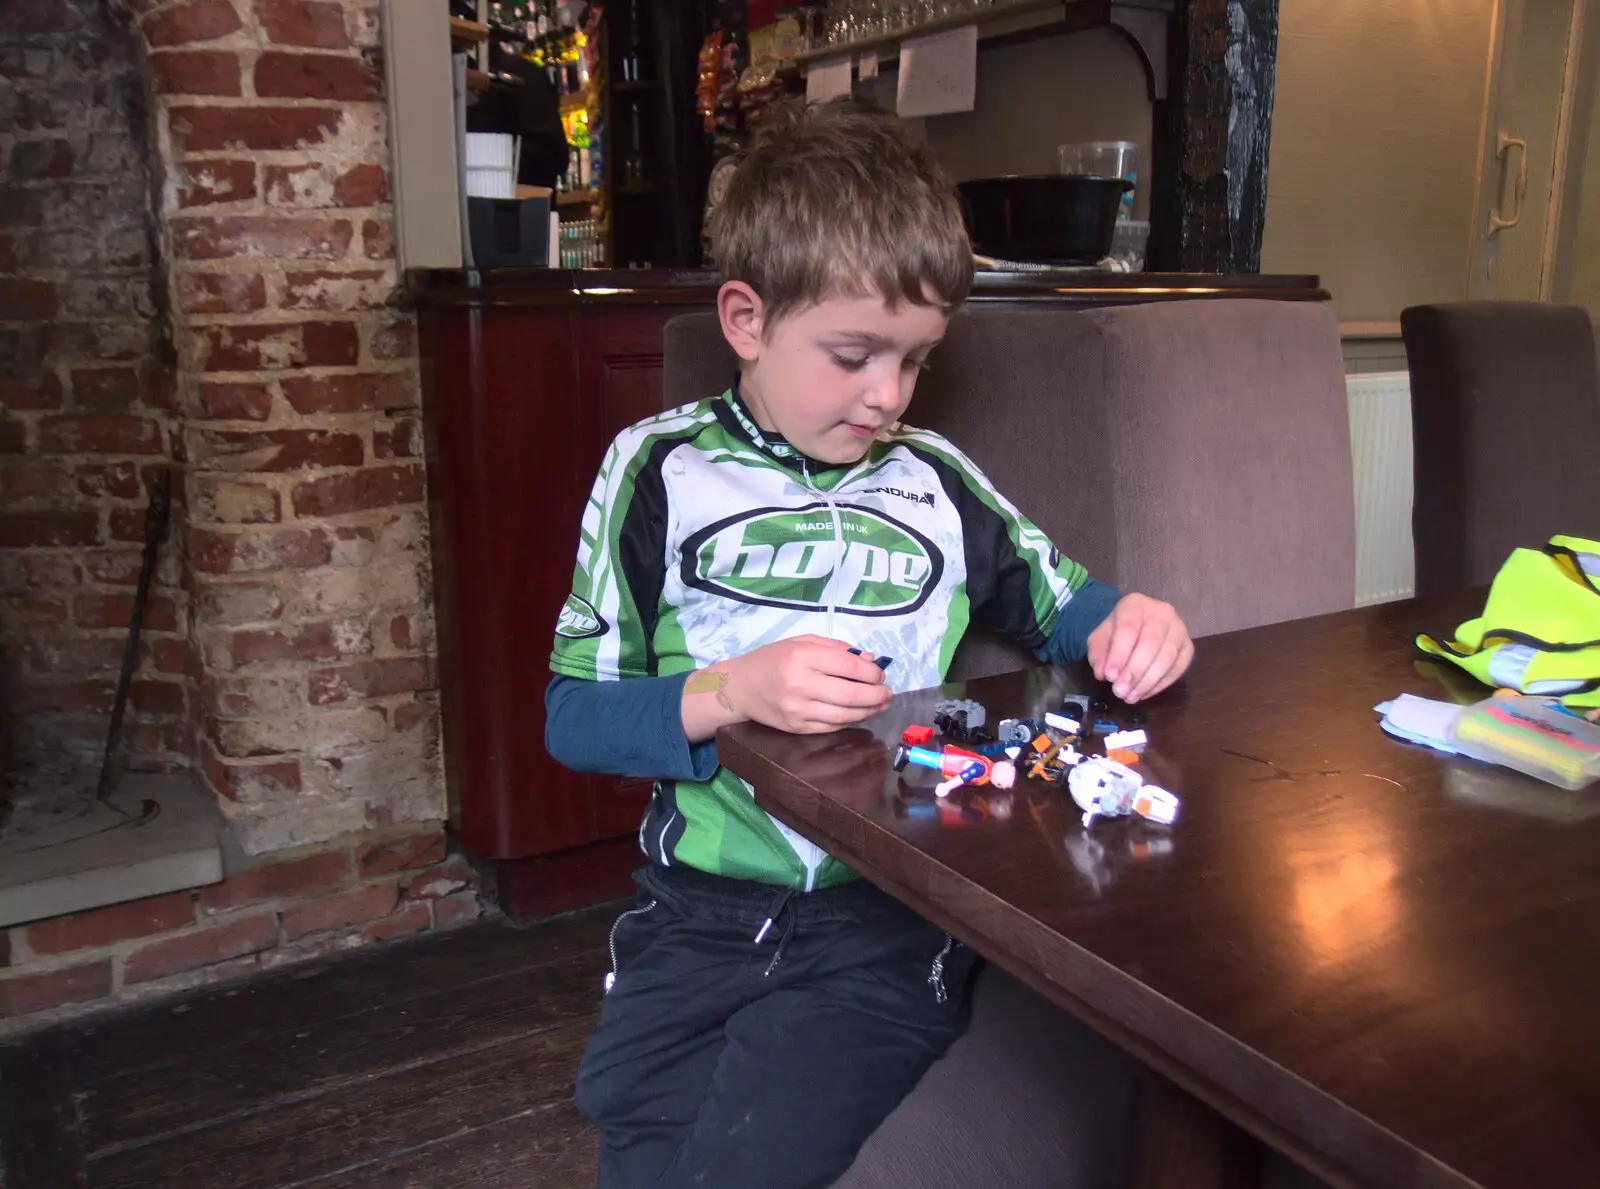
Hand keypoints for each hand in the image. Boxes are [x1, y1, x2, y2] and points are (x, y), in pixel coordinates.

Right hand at [723, 635, 893, 733]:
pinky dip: (850, 721)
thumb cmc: (772, 659)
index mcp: (802, 657)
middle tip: (887, 693)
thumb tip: (869, 660)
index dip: (871, 672)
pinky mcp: (797, 728)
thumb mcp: (801, 642)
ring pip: (845, 715)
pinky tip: (860, 714)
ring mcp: (798, 710)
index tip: (880, 674)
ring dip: (869, 711)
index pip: (848, 666)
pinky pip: (832, 726)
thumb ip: (835, 648)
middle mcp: (801, 685)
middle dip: (876, 695)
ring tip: (880, 704)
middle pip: (851, 694)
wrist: (740, 688)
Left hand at [1086, 594, 1191, 702]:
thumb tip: (1103, 673)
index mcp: (1135, 604)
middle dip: (1135, 671)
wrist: (1135, 626)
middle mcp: (1162, 612)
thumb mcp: (1099, 639)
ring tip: (1130, 697)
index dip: (1119, 654)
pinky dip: (1161, 684)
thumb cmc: (1116, 633)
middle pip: (1151, 642)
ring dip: (1148, 681)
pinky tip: (1144, 694)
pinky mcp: (1188, 646)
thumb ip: (1099, 654)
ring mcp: (1179, 628)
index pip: (1129, 627)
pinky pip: (1179, 667)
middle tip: (1120, 691)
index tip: (1109, 677)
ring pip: (1168, 657)